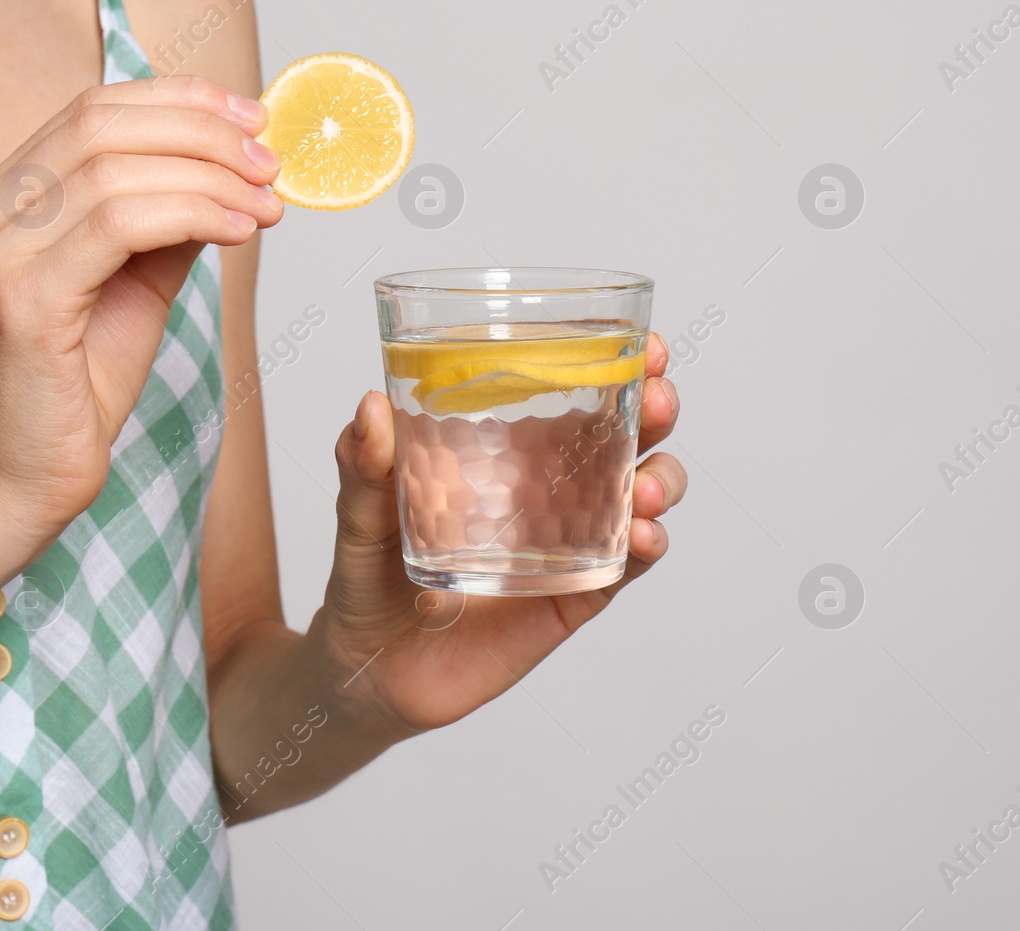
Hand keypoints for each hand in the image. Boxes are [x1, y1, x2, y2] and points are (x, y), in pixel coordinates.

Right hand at [0, 76, 283, 555]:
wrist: (26, 478)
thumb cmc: (78, 384)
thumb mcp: (135, 282)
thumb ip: (170, 220)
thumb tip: (236, 168)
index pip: (91, 110)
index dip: (180, 102)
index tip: (253, 119)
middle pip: (101, 125)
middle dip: (204, 134)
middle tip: (270, 164)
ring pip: (115, 170)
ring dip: (211, 178)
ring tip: (268, 205)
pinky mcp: (24, 300)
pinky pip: (119, 225)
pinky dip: (192, 214)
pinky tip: (239, 229)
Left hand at [318, 333, 686, 736]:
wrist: (367, 674)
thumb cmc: (367, 582)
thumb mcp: (359, 518)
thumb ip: (363, 469)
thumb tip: (370, 409)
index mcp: (509, 451)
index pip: (575, 395)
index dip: (619, 365)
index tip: (644, 344)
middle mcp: (550, 490)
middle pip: (626, 437)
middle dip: (656, 411)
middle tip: (657, 400)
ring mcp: (569, 542)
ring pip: (640, 497)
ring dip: (660, 481)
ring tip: (644, 489)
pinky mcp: (574, 595)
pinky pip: (625, 565)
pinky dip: (646, 546)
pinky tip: (643, 536)